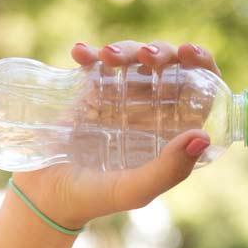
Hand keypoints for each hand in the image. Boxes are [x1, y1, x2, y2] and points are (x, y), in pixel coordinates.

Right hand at [10, 40, 223, 229]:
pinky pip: (94, 63)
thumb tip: (203, 135)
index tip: (189, 54)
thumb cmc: (95, 197)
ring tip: (108, 57)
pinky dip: (89, 53)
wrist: (44, 196)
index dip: (202, 65)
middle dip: (161, 51)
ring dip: (126, 49)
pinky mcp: (88, 91)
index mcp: (171, 132)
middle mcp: (150, 111)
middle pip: (168, 67)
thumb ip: (170, 169)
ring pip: (133, 58)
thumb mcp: (135, 189)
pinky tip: (80, 54)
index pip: (200, 90)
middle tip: (147, 56)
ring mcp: (119, 99)